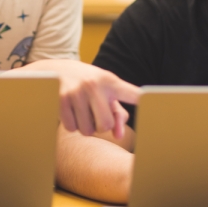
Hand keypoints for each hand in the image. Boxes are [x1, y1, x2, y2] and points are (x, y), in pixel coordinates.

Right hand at [15, 60, 140, 139]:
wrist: (55, 70)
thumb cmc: (87, 84)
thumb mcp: (104, 92)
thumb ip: (117, 114)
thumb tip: (119, 136)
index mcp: (110, 81)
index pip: (131, 93)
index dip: (143, 99)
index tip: (153, 100)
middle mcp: (94, 85)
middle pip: (106, 125)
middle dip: (100, 125)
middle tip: (94, 112)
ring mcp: (77, 92)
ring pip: (88, 130)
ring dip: (85, 126)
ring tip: (81, 109)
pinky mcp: (61, 100)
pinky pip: (72, 128)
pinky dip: (71, 125)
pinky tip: (69, 111)